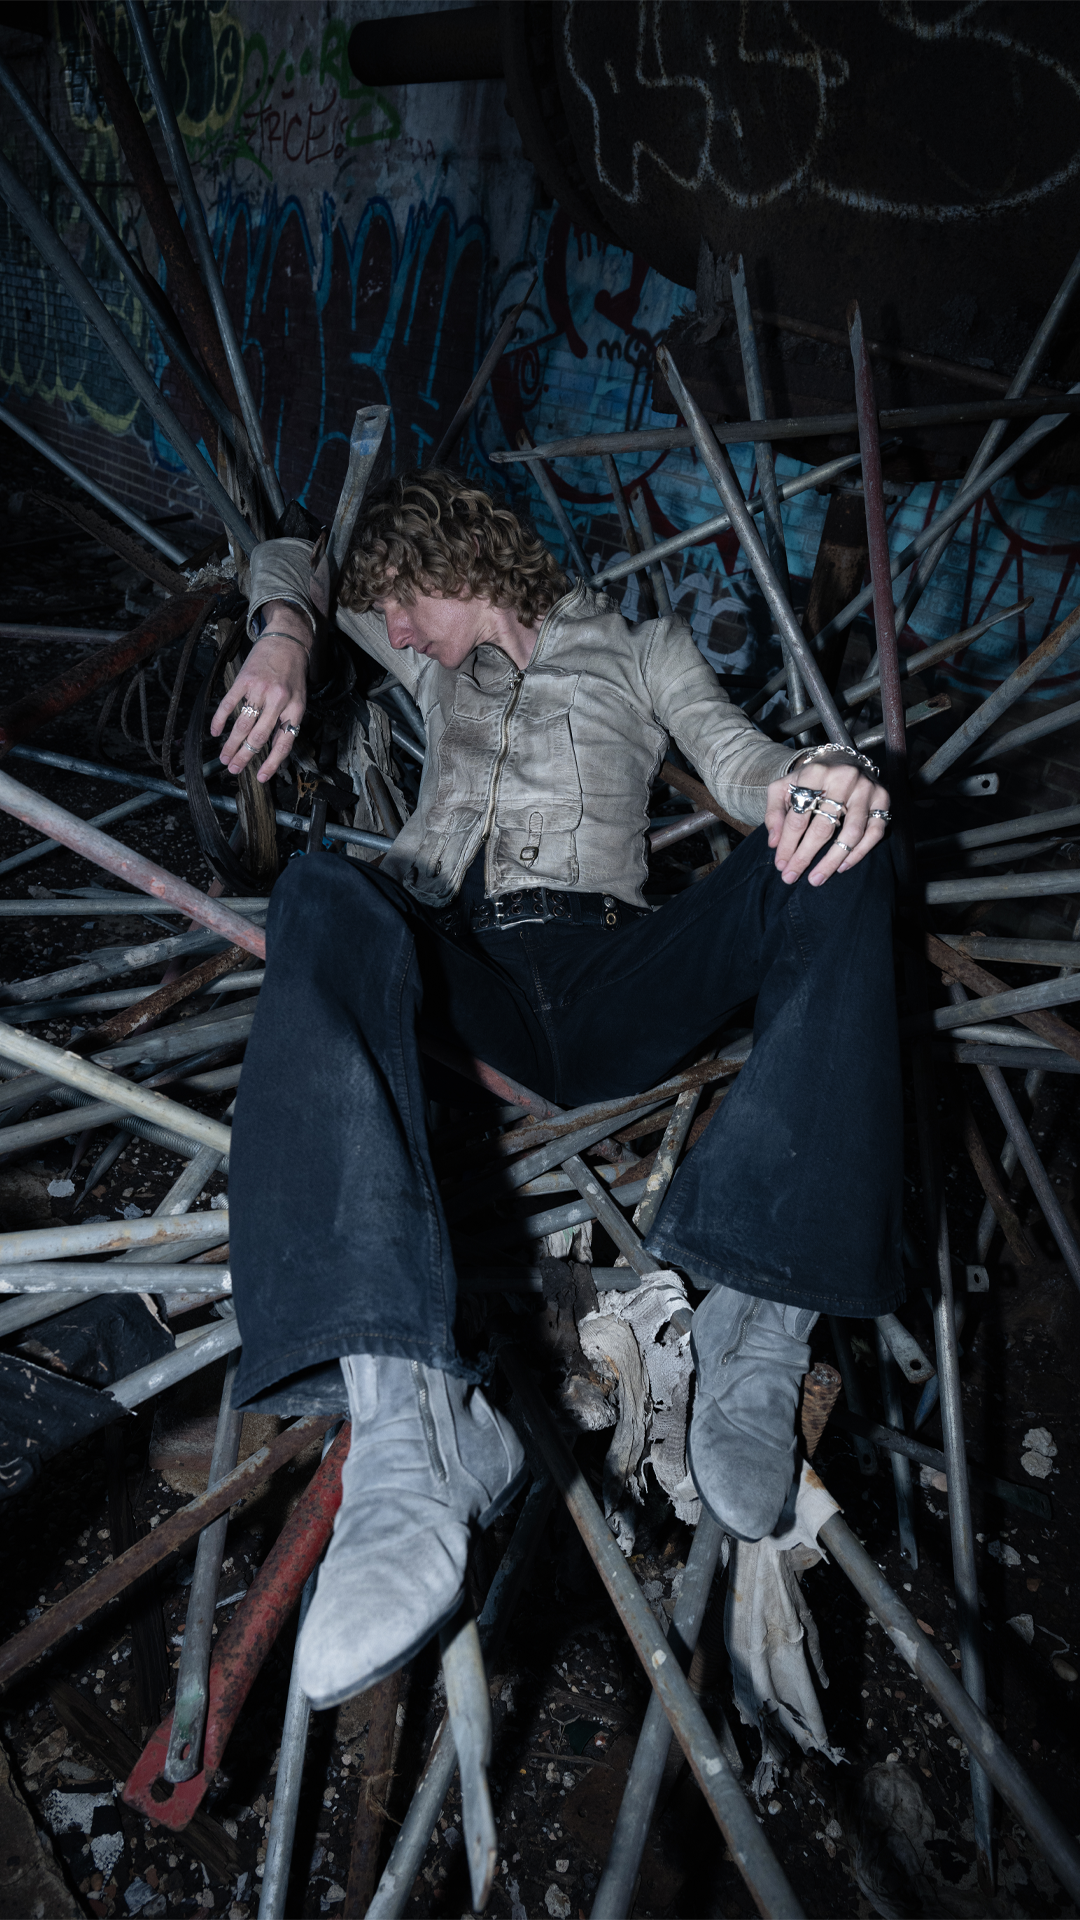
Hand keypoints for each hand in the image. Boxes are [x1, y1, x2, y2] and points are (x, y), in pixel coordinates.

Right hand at [210, 602, 310, 783]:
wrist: (287, 639)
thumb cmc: (293, 672)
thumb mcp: (299, 697)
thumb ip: (287, 720)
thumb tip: (271, 748)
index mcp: (295, 709)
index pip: (283, 742)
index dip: (272, 763)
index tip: (260, 777)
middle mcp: (278, 701)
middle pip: (259, 737)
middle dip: (244, 757)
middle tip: (232, 769)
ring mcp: (260, 690)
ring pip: (242, 724)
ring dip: (231, 744)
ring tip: (223, 757)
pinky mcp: (244, 679)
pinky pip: (229, 703)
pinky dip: (219, 719)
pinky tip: (214, 731)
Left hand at [764, 762, 890, 886]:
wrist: (841, 760)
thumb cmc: (809, 779)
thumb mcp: (784, 788)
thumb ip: (774, 813)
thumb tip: (774, 843)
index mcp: (815, 772)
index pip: (798, 816)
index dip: (788, 843)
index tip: (780, 864)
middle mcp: (844, 778)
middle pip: (823, 827)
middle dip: (805, 856)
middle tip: (792, 877)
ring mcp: (866, 789)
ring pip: (851, 833)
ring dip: (832, 860)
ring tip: (817, 878)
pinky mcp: (883, 799)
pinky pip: (874, 832)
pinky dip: (859, 852)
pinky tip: (842, 866)